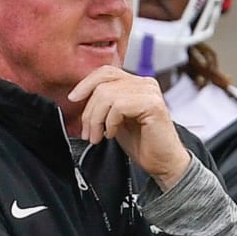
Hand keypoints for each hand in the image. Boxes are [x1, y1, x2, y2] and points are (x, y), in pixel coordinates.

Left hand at [68, 65, 190, 190]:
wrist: (163, 163)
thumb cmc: (142, 143)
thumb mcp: (115, 118)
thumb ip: (104, 103)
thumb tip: (79, 95)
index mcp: (137, 83)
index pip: (106, 72)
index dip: (86, 83)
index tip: (73, 99)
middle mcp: (145, 83)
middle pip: (103, 84)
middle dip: (89, 111)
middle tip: (88, 132)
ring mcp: (150, 92)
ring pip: (107, 95)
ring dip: (97, 119)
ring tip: (98, 136)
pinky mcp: (152, 104)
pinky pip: (118, 106)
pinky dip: (110, 122)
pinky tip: (113, 134)